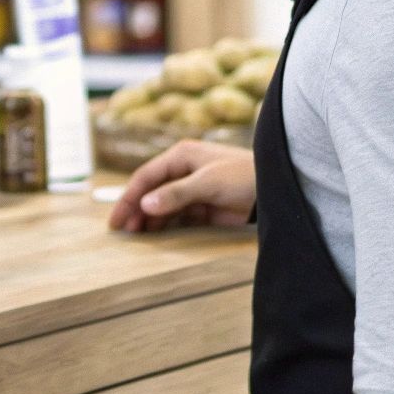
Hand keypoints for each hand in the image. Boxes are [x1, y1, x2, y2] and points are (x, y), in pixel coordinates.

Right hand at [108, 139, 255, 231]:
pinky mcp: (203, 208)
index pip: (146, 177)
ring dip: (149, 220)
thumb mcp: (208, 182)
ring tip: (136, 237)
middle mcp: (183, 172)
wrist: (276, 190)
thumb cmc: (244, 176)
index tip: (117, 218)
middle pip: (151, 192)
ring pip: (162, 206)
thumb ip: (176, 194)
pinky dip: (165, 226)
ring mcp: (192, 191)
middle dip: (136, 210)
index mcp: (181, 156)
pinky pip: (177, 218)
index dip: (129, 197)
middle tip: (123, 232)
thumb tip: (145, 205)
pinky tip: (156, 236)